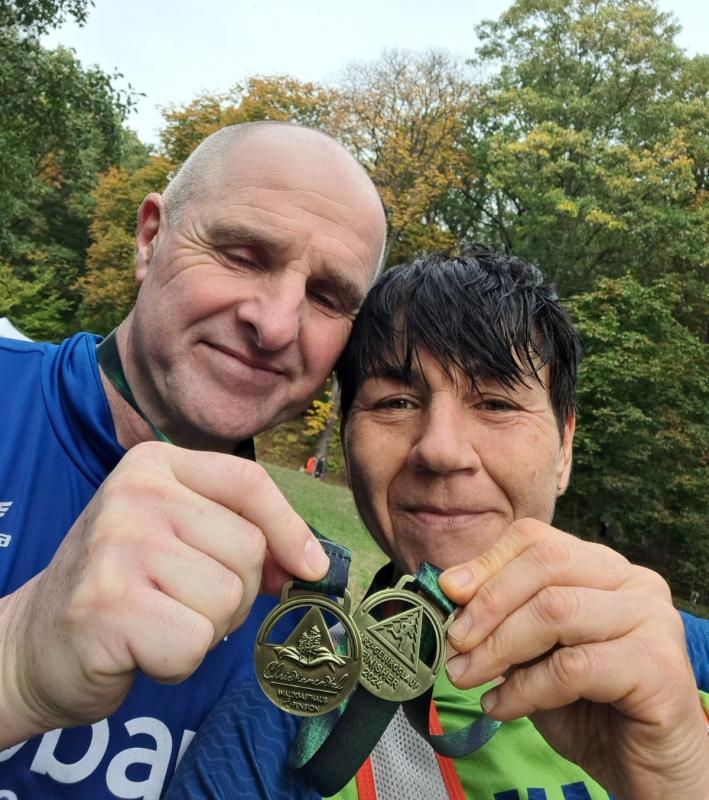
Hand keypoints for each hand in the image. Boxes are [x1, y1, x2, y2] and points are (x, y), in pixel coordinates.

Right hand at [0, 441, 328, 746]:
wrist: (35, 642)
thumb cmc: (124, 586)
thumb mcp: (179, 536)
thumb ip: (238, 534)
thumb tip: (310, 564)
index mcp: (154, 464)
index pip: (249, 484)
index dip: (290, 529)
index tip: (309, 568)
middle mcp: (134, 493)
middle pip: (247, 549)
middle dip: (233, 593)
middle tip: (182, 602)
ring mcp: (117, 545)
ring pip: (228, 598)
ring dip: (206, 629)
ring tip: (158, 621)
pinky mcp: (108, 605)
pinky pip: (195, 642)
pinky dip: (179, 661)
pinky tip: (140, 648)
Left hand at [439, 518, 708, 799]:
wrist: (646, 768)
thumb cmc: (586, 705)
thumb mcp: (531, 652)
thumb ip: (502, 620)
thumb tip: (449, 592)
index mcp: (602, 565)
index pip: (536, 539)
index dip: (486, 563)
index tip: (448, 594)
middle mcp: (632, 580)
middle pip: (546, 562)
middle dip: (488, 603)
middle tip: (454, 643)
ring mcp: (651, 618)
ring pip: (556, 609)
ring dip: (498, 647)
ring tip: (466, 677)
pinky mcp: (659, 666)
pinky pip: (574, 666)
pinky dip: (525, 689)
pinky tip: (500, 707)